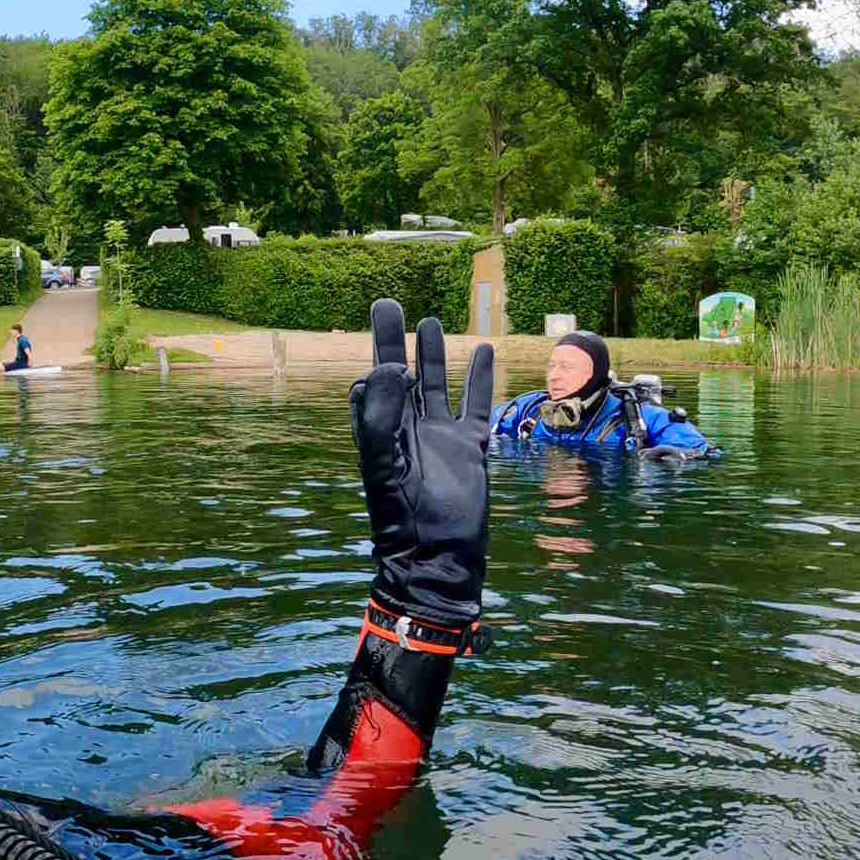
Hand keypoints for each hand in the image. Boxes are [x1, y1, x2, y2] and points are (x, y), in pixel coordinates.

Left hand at [349, 300, 493, 627]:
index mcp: (381, 431)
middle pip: (403, 375)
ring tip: (430, 322)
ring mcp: (440, 438)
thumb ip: (381, 414)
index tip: (384, 316)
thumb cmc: (404, 514)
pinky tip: (483, 352)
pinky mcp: (469, 448)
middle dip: (397, 342)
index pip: (376, 380)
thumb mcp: (384, 461)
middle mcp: (408, 430)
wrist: (439, 554)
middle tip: (392, 305)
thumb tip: (392, 367)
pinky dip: (480, 380)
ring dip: (433, 356)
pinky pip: (476, 406)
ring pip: (436, 387)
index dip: (378, 349)